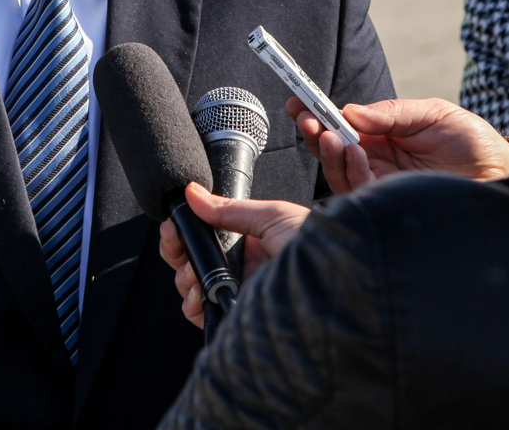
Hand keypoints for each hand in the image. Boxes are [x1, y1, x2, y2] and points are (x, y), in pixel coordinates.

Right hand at [158, 182, 309, 329]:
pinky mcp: (239, 316)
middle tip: (174, 242)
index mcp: (251, 243)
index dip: (186, 231)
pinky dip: (193, 304)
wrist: (335, 277)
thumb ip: (229, 208)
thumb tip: (193, 192)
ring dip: (184, 277)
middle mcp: (243, 269)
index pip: (207, 238)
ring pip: (195, 288)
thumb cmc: (314, 245)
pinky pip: (204, 313)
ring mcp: (239, 293)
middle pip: (195, 262)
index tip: (173, 223)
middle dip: (178, 252)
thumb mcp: (271, 215)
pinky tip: (198, 293)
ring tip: (191, 271)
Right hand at [288, 96, 508, 194]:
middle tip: (305, 119)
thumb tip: (349, 111)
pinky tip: (356, 153)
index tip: (296, 102)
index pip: (341, 125)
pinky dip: (353, 170)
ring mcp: (382, 183)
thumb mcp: (431, 113)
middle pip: (333, 150)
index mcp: (382, 136)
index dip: (317, 114)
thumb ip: (391, 114)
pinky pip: (361, 189)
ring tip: (328, 134)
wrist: (500, 173)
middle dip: (314, 134)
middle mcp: (376, 160)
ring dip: (330, 153)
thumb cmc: (469, 139)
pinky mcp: (391, 202)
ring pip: (340, 172)